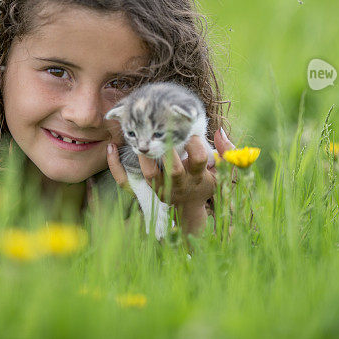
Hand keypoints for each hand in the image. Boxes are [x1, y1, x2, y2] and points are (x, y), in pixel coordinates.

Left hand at [106, 128, 234, 234]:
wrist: (189, 206)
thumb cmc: (206, 182)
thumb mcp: (222, 171)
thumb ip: (228, 152)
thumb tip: (219, 131)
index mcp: (197, 176)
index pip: (198, 161)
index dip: (196, 146)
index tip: (192, 132)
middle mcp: (179, 184)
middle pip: (174, 170)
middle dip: (169, 153)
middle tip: (164, 133)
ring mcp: (162, 188)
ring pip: (151, 175)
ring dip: (145, 158)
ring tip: (141, 142)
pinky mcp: (148, 190)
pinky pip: (126, 183)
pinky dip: (116, 166)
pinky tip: (111, 148)